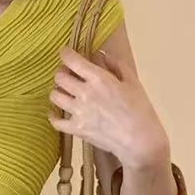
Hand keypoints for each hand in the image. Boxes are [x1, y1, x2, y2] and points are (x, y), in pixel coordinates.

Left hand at [47, 46, 169, 167]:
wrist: (141, 142)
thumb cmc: (141, 110)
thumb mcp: (133, 83)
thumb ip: (117, 65)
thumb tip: (102, 54)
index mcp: (99, 79)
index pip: (72, 60)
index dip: (66, 53)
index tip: (66, 52)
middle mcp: (84, 93)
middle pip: (59, 77)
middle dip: (62, 72)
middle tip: (68, 74)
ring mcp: (78, 112)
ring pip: (54, 96)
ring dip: (58, 92)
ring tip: (65, 93)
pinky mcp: (76, 129)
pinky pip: (55, 121)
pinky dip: (53, 116)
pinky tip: (57, 113)